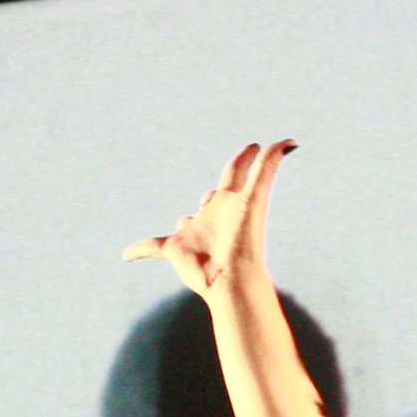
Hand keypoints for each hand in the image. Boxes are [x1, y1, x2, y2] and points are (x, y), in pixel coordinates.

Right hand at [125, 139, 291, 318]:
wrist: (229, 275)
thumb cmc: (243, 237)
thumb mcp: (255, 195)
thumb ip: (267, 167)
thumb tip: (290, 141)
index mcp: (230, 202)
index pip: (235, 174)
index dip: (243, 159)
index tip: (252, 148)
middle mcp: (213, 217)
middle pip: (212, 199)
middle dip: (212, 195)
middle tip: (213, 196)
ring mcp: (192, 234)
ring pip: (185, 224)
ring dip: (184, 225)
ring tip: (184, 227)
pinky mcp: (174, 249)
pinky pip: (151, 247)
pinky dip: (138, 250)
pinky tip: (126, 255)